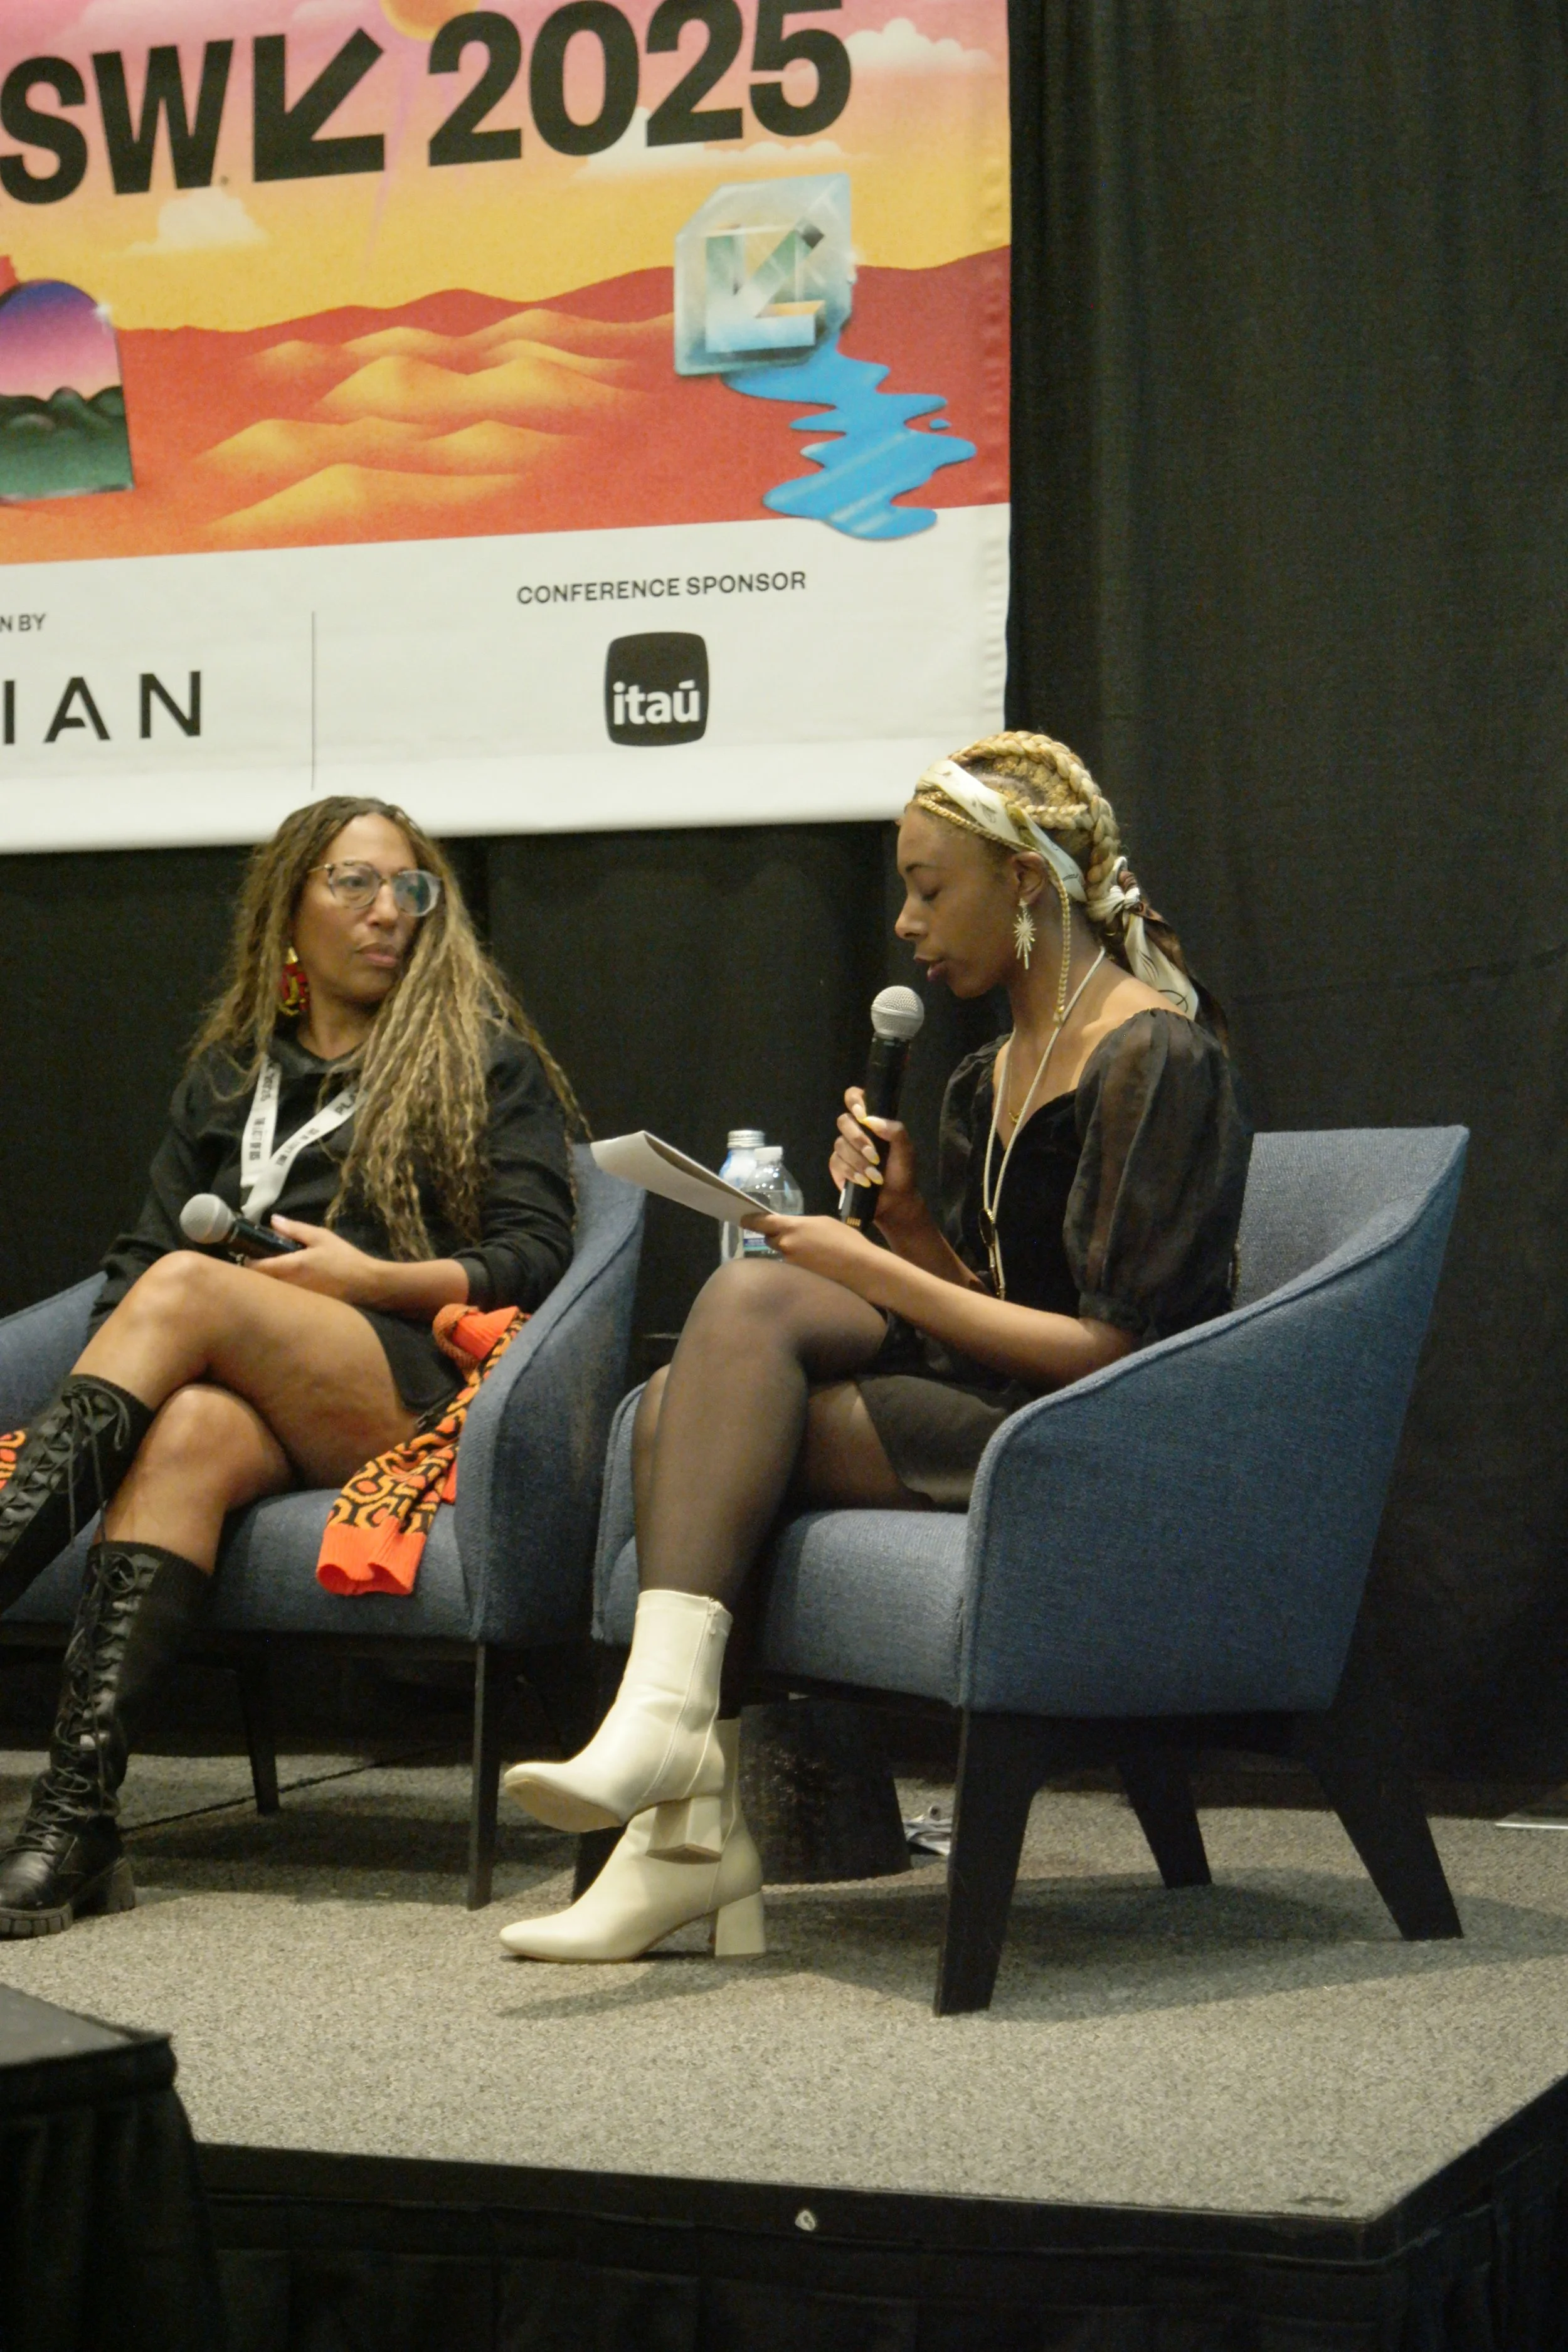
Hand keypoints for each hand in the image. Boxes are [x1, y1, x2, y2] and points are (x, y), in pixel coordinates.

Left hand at [243, 1216, 385, 1302]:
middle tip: (264, 1262)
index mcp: (291, 1266)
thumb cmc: (344, 1258)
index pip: (256, 1268)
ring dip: (269, 1284)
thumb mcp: (321, 1237)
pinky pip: (284, 1299)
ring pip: (272, 1292)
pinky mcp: (303, 1307)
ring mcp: (295, 1299)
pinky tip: (291, 1285)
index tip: (252, 1253)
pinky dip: (281, 1292)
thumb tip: (272, 1221)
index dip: (249, 1261)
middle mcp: (289, 1286)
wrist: (366, 1284)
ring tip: (277, 1273)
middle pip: (260, 1283)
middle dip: (258, 1273)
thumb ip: (295, 1229)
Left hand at [742, 1213, 889, 1298]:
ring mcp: (789, 1264)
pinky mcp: (796, 1279)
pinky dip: (797, 1267)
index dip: (751, 1220)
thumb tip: (792, 1229)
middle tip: (795, 1241)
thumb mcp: (824, 1224)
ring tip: (812, 1256)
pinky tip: (814, 1268)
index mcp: (793, 1226)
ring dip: (790, 1254)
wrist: (862, 1269)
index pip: (762, 1222)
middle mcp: (786, 1245)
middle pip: (771, 1240)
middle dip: (778, 1239)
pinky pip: (790, 1270)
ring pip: (782, 1256)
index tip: (743, 1219)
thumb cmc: (847, 1242)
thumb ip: (802, 1225)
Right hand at [829, 1087, 919, 1225]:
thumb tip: (870, 1120)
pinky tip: (864, 1182)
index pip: (855, 1098)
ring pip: (840, 1144)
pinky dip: (851, 1172)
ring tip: (874, 1175)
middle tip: (874, 1155)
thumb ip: (895, 1130)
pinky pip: (836, 1161)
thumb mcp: (906, 1150)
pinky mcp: (837, 1166)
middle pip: (843, 1121)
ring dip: (859, 1161)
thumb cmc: (902, 1172)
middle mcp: (856, 1132)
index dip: (854, 1100)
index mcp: (872, 1122)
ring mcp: (845, 1148)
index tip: (862, 1114)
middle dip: (858, 1139)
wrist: (895, 1200)